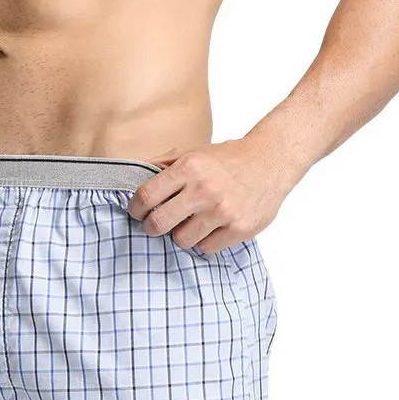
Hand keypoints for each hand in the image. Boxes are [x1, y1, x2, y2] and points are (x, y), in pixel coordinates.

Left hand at [127, 138, 301, 252]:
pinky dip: (205, 241)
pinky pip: (206, 248)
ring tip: (190, 223)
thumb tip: (127, 174)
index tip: (137, 212)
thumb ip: (160, 163)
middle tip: (155, 225)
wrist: (271, 161)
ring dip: (181, 235)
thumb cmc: (225, 159)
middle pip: (158, 224)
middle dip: (152, 227)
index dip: (135, 209)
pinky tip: (211, 227)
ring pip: (182, 240)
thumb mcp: (191, 151)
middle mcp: (205, 189)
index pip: (146, 197)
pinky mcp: (239, 229)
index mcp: (189, 168)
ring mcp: (223, 211)